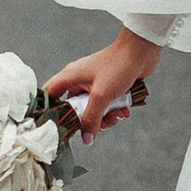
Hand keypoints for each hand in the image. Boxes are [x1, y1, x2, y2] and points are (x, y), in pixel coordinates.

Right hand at [46, 32, 160, 138]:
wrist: (142, 52)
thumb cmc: (118, 66)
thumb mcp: (101, 95)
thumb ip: (92, 118)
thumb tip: (86, 139)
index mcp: (69, 78)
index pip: (49, 95)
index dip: (49, 111)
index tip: (58, 127)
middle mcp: (79, 81)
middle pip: (74, 109)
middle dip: (89, 119)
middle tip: (100, 123)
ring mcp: (94, 84)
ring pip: (93, 110)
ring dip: (105, 117)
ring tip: (117, 114)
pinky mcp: (108, 87)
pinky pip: (106, 105)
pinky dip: (114, 110)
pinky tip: (124, 110)